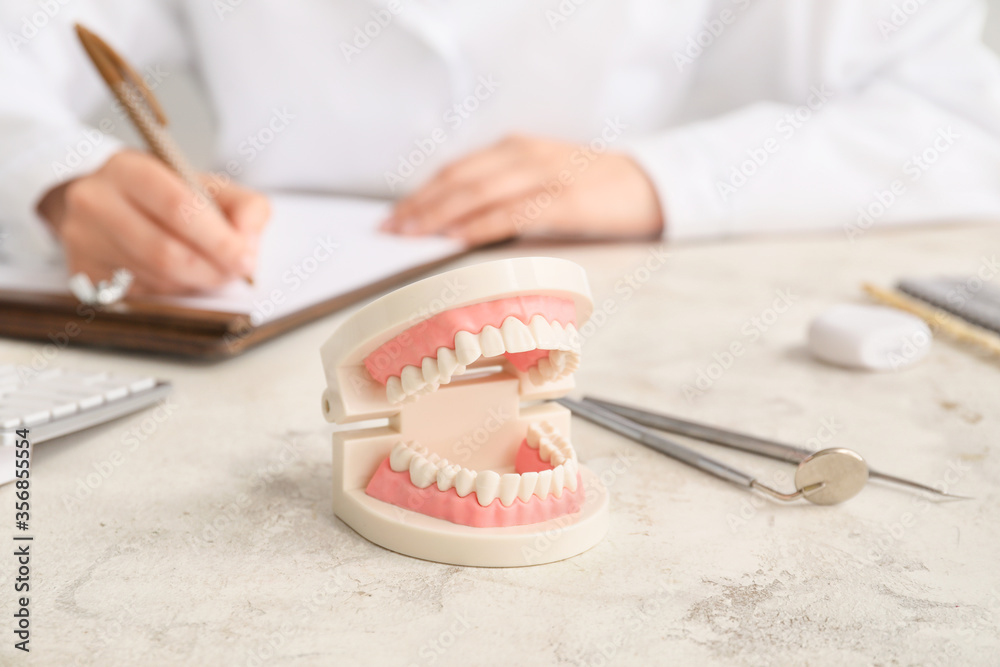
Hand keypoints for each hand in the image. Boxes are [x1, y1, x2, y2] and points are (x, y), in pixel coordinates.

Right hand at [38, 150, 269, 294]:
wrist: (105, 200)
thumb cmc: (165, 195)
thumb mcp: (209, 185)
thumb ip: (245, 207)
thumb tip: (249, 243)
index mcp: (129, 169)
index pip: (178, 207)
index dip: (217, 239)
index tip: (245, 259)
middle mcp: (96, 202)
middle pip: (165, 252)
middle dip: (211, 269)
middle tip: (235, 272)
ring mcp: (83, 240)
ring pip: (156, 279)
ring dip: (194, 283)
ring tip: (209, 270)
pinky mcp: (83, 274)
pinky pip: (141, 297)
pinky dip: (171, 292)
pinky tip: (178, 277)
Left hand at [383, 135, 663, 245]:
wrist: (649, 186)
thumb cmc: (591, 189)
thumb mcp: (542, 179)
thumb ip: (504, 193)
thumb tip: (456, 224)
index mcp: (515, 149)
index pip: (456, 170)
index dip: (421, 194)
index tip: (393, 217)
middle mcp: (524, 156)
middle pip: (459, 179)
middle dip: (420, 206)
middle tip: (390, 231)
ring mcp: (545, 175)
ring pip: (479, 193)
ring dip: (440, 215)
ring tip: (411, 235)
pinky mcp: (565, 199)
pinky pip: (513, 212)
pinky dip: (481, 224)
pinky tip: (458, 237)